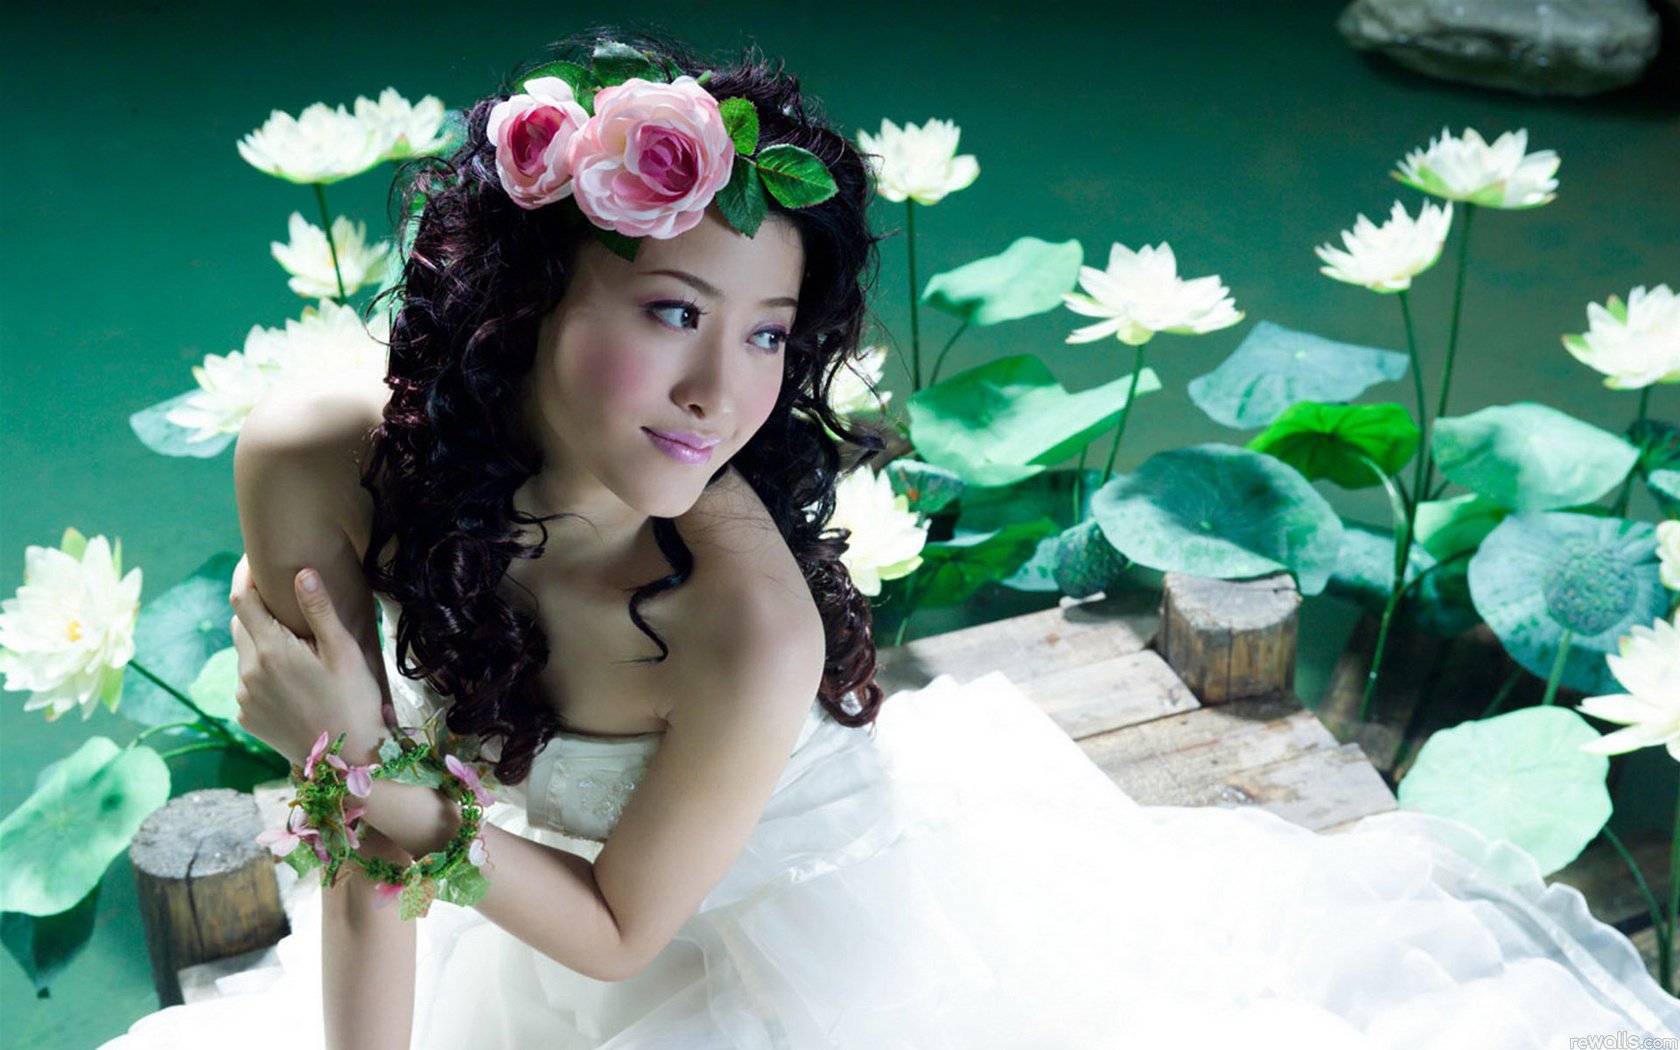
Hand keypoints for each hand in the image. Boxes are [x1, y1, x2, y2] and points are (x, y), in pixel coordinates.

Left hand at [229, 555, 387, 768]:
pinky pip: (248, 683)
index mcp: (271, 651)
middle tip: (282, 601)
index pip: (242, 600)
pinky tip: (292, 680)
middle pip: (240, 624)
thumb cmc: (354, 702)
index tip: (253, 560)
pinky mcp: (247, 718)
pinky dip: (263, 672)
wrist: (346, 764)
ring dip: (261, 642)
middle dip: (255, 608)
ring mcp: (244, 698)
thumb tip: (301, 572)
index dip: (243, 576)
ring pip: (244, 655)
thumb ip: (319, 611)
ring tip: (295, 646)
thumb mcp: (344, 653)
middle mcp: (248, 673)